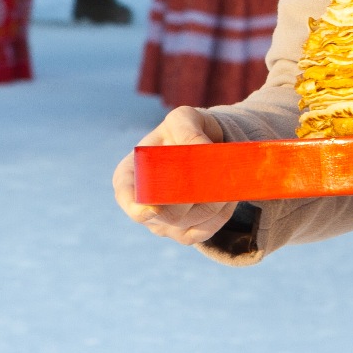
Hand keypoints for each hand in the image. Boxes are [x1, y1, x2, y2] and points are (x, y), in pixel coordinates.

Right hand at [112, 106, 235, 244]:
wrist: (206, 148)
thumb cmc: (187, 131)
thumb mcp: (184, 119)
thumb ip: (187, 129)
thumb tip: (201, 150)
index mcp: (130, 173)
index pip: (125, 194)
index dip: (135, 205)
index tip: (152, 208)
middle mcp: (142, 203)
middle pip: (166, 213)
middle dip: (193, 196)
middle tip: (216, 174)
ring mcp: (162, 224)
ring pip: (189, 223)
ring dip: (213, 202)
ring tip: (226, 178)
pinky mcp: (185, 234)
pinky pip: (204, 231)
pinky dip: (220, 214)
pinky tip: (227, 195)